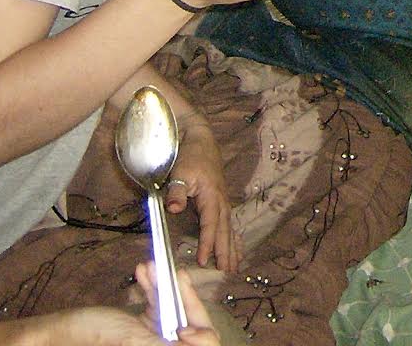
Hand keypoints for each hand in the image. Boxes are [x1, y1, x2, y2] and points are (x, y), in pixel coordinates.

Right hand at [44, 264, 219, 344]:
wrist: (59, 331)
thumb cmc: (91, 337)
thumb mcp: (133, 339)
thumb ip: (162, 343)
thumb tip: (196, 339)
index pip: (201, 344)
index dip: (201, 335)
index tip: (187, 326)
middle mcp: (161, 343)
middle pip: (191, 324)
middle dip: (183, 297)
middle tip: (179, 275)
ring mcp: (154, 336)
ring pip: (174, 308)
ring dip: (165, 284)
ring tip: (151, 265)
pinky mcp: (144, 325)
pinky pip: (157, 303)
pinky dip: (152, 286)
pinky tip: (143, 270)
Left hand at [169, 113, 240, 272]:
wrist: (200, 139)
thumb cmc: (189, 156)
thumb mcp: (179, 172)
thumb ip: (177, 191)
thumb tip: (174, 208)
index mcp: (212, 196)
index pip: (210, 225)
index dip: (207, 244)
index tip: (204, 261)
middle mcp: (221, 201)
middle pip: (224, 230)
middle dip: (226, 251)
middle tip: (228, 271)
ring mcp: (223, 200)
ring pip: (230, 228)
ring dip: (233, 246)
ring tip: (236, 265)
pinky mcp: (221, 200)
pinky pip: (229, 222)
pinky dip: (233, 236)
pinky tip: (236, 246)